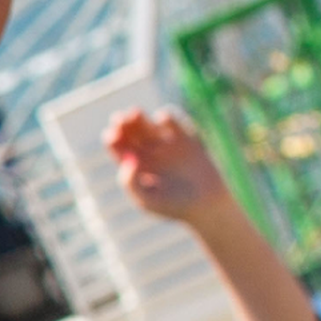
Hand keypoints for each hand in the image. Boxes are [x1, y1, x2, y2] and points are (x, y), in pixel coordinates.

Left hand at [106, 109, 232, 224]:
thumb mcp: (148, 201)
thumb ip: (131, 183)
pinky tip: (161, 120)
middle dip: (123, 124)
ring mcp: (166, 144)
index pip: (118, 148)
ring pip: (147, 125)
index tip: (113, 136)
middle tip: (120, 119)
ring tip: (135, 113)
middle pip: (130, 132)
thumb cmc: (175, 207)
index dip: (113, 139)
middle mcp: (147, 153)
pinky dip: (165, 117)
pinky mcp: (184, 138)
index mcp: (134, 167)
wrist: (208, 204)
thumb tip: (127, 158)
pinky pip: (172, 121)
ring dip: (138, 117)